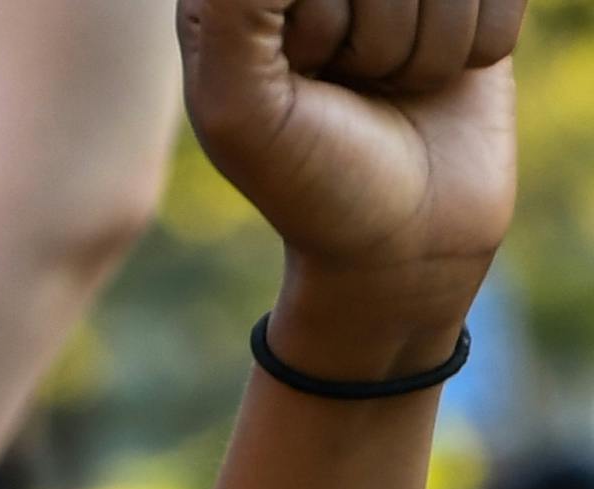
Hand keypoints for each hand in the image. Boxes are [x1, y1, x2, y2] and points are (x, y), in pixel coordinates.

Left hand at [192, 0, 518, 353]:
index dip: (318, 27)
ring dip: (428, 50)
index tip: (302, 76)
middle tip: (350, 89)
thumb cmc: (311, 181)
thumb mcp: (240, 111)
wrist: (403, 241)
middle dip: (375, 41)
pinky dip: (480, 45)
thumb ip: (233, 14)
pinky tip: (443, 79)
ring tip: (390, 88)